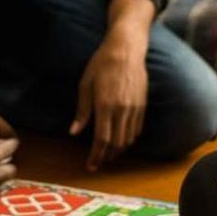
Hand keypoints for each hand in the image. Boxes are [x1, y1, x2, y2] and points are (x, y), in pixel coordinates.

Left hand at [69, 36, 147, 170]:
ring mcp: (134, 108)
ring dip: (118, 150)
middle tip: (98, 163)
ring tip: (108, 154)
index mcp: (105, 106)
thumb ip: (82, 111)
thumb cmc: (101, 64)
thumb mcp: (85, 85)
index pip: (101, 140)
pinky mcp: (142, 104)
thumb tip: (74, 132)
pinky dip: (129, 139)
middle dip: (106, 157)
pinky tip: (122, 140)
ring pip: (128, 139)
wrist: (126, 49)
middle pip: (116, 143)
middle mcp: (122, 110)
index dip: (96, 156)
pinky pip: (137, 129)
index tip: (91, 165)